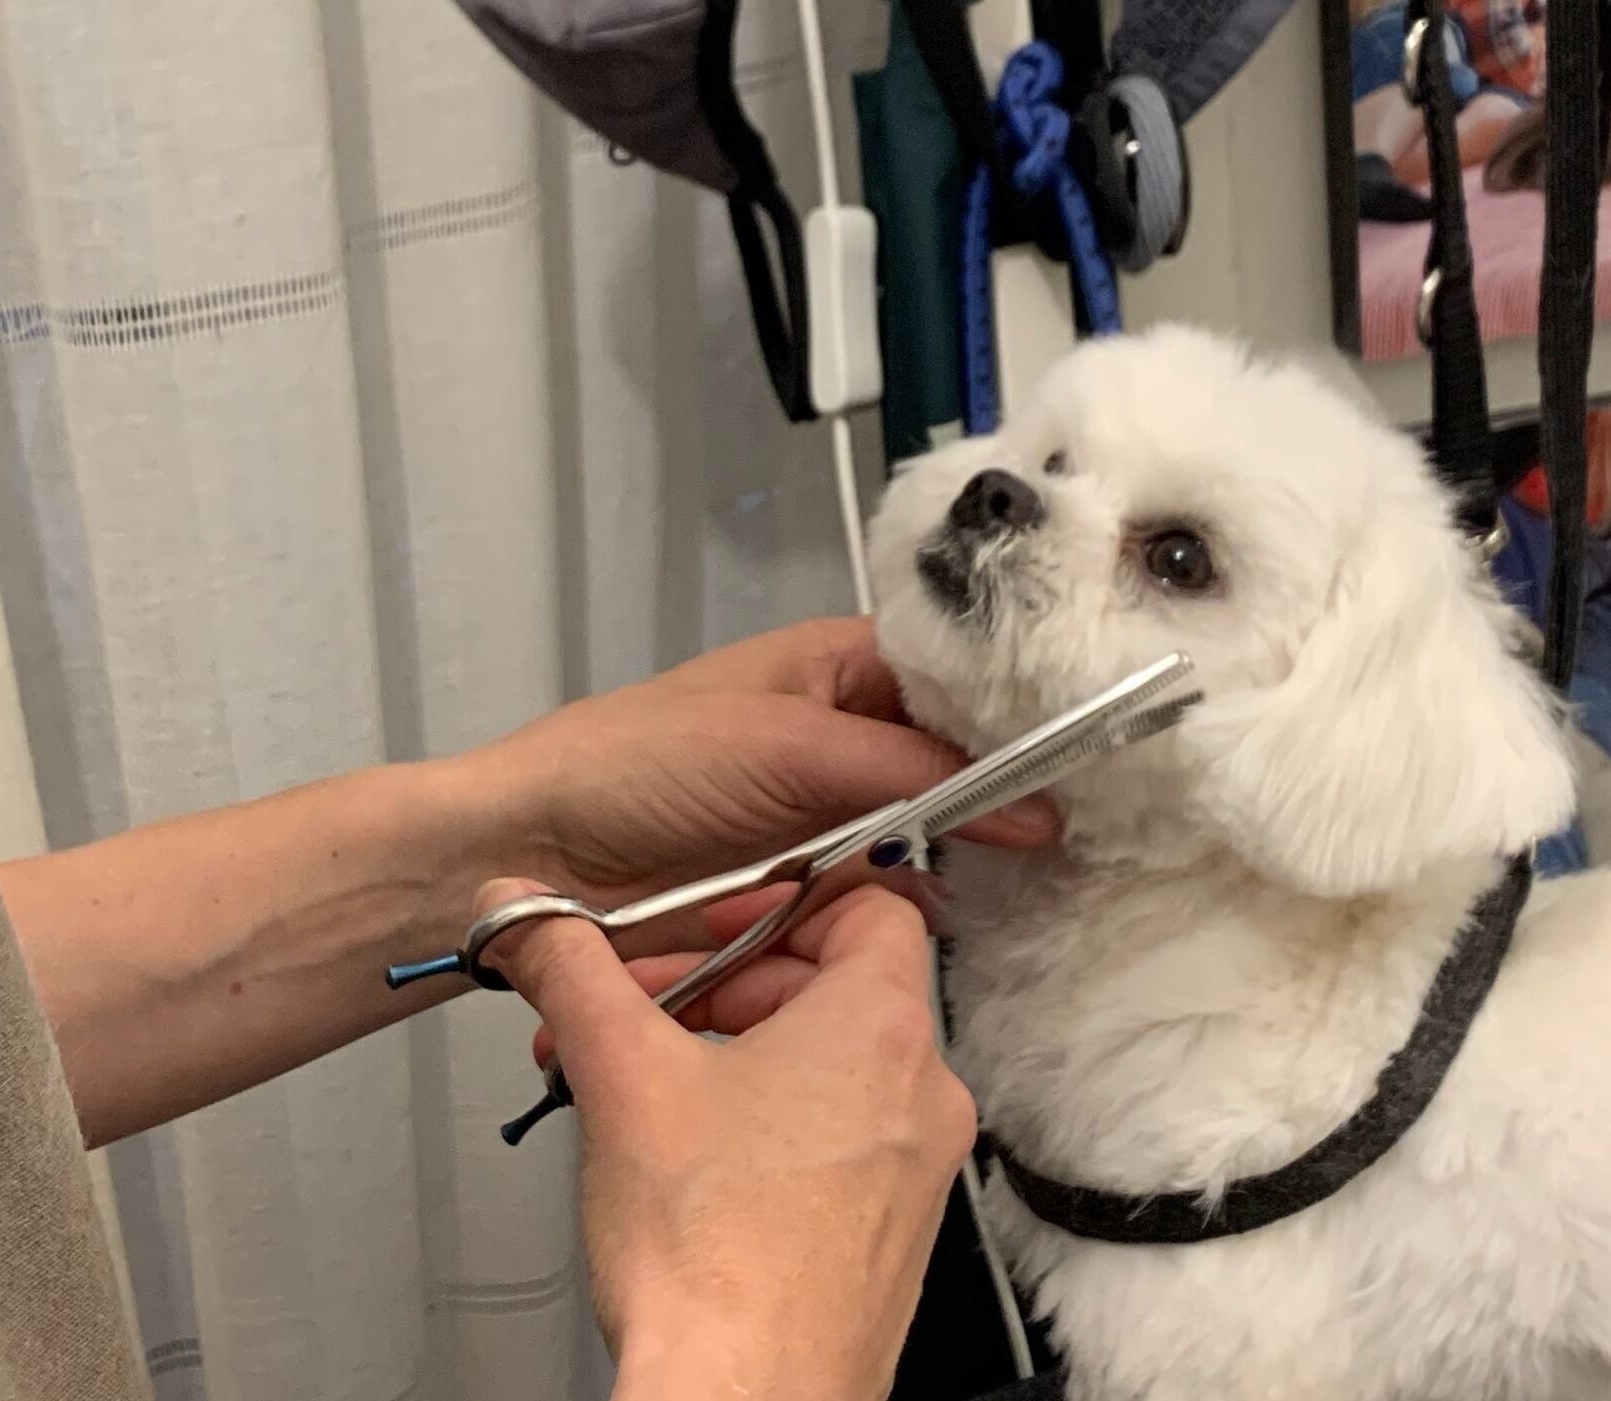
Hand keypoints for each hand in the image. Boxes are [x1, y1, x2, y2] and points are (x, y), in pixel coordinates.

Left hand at [458, 619, 1060, 917]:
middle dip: (988, 811)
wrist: (525, 852)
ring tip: (1003, 899)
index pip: (955, 683)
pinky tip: (924, 942)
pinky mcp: (789, 895)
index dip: (1016, 724)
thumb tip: (1032, 806)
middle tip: (1058, 848)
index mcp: (835, 668)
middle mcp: (835, 740)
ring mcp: (814, 821)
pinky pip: (863, 910)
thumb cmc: (637, 765)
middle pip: (945, 774)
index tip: (1086, 769)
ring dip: (932, 879)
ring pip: (912, 850)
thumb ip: (912, 777)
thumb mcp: (787, 747)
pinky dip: (884, 927)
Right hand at [484, 880, 974, 1400]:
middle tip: (644, 1013)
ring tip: (649, 1092)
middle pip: (835, 986)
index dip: (780, 900)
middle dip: (724, 989)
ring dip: (736, 1057)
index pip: (868, 905)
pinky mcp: (889, 1233)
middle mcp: (922, 1096)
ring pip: (830, 1069)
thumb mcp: (620, 1076)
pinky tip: (690, 1164)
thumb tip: (523, 915)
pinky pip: (838, 1142)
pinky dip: (768, 1127)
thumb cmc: (715, 1263)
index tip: (713, 925)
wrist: (743, 1398)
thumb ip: (568, 969)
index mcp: (882, 1031)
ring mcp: (915, 1171)